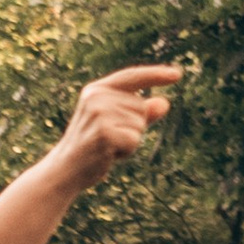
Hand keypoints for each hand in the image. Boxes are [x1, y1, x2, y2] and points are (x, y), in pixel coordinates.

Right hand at [51, 63, 183, 195]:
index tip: (178, 74)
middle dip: (133, 127)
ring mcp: (99, 113)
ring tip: (107, 146)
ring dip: (130, 141)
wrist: (66, 169)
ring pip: (139, 125)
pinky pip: (134, 140)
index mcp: (97, 90)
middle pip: (141, 107)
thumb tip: (165, 103)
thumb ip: (141, 113)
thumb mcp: (116, 124)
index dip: (156, 75)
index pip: (132, 77)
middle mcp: (97, 97)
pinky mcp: (104, 132)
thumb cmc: (93, 146)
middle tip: (109, 139)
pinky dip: (127, 151)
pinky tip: (108, 154)